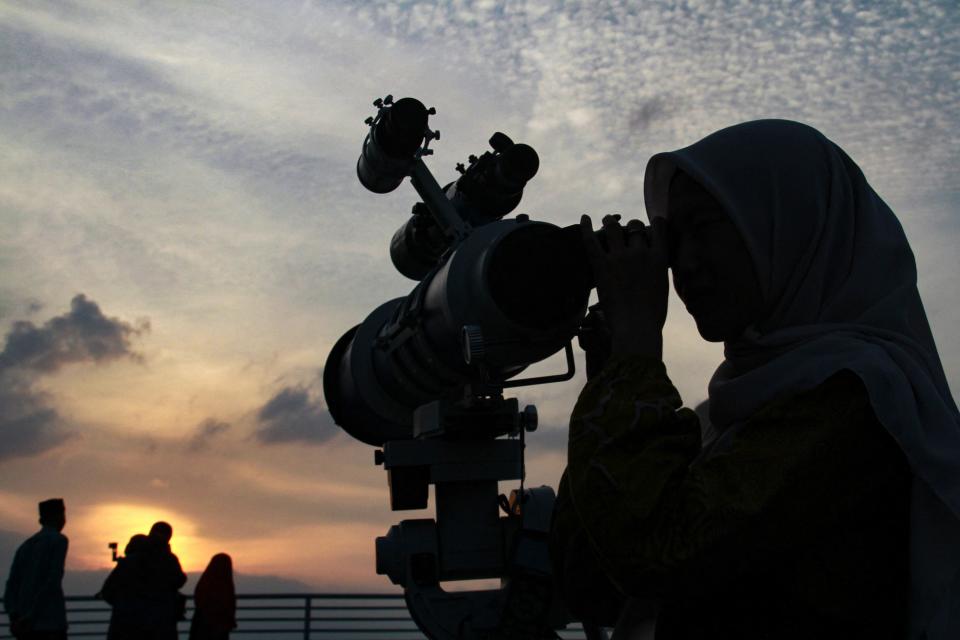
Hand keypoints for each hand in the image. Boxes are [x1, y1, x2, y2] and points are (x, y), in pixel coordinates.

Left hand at [581, 214, 667, 358]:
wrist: (637, 328)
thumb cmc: (652, 317)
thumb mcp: (661, 290)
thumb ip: (657, 274)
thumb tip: (653, 270)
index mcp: (659, 259)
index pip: (659, 228)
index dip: (654, 222)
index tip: (650, 224)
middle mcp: (641, 253)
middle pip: (635, 227)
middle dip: (631, 226)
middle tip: (625, 230)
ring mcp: (620, 258)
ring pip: (614, 228)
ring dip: (610, 222)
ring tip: (607, 221)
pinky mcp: (602, 265)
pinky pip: (592, 241)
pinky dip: (586, 227)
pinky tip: (584, 218)